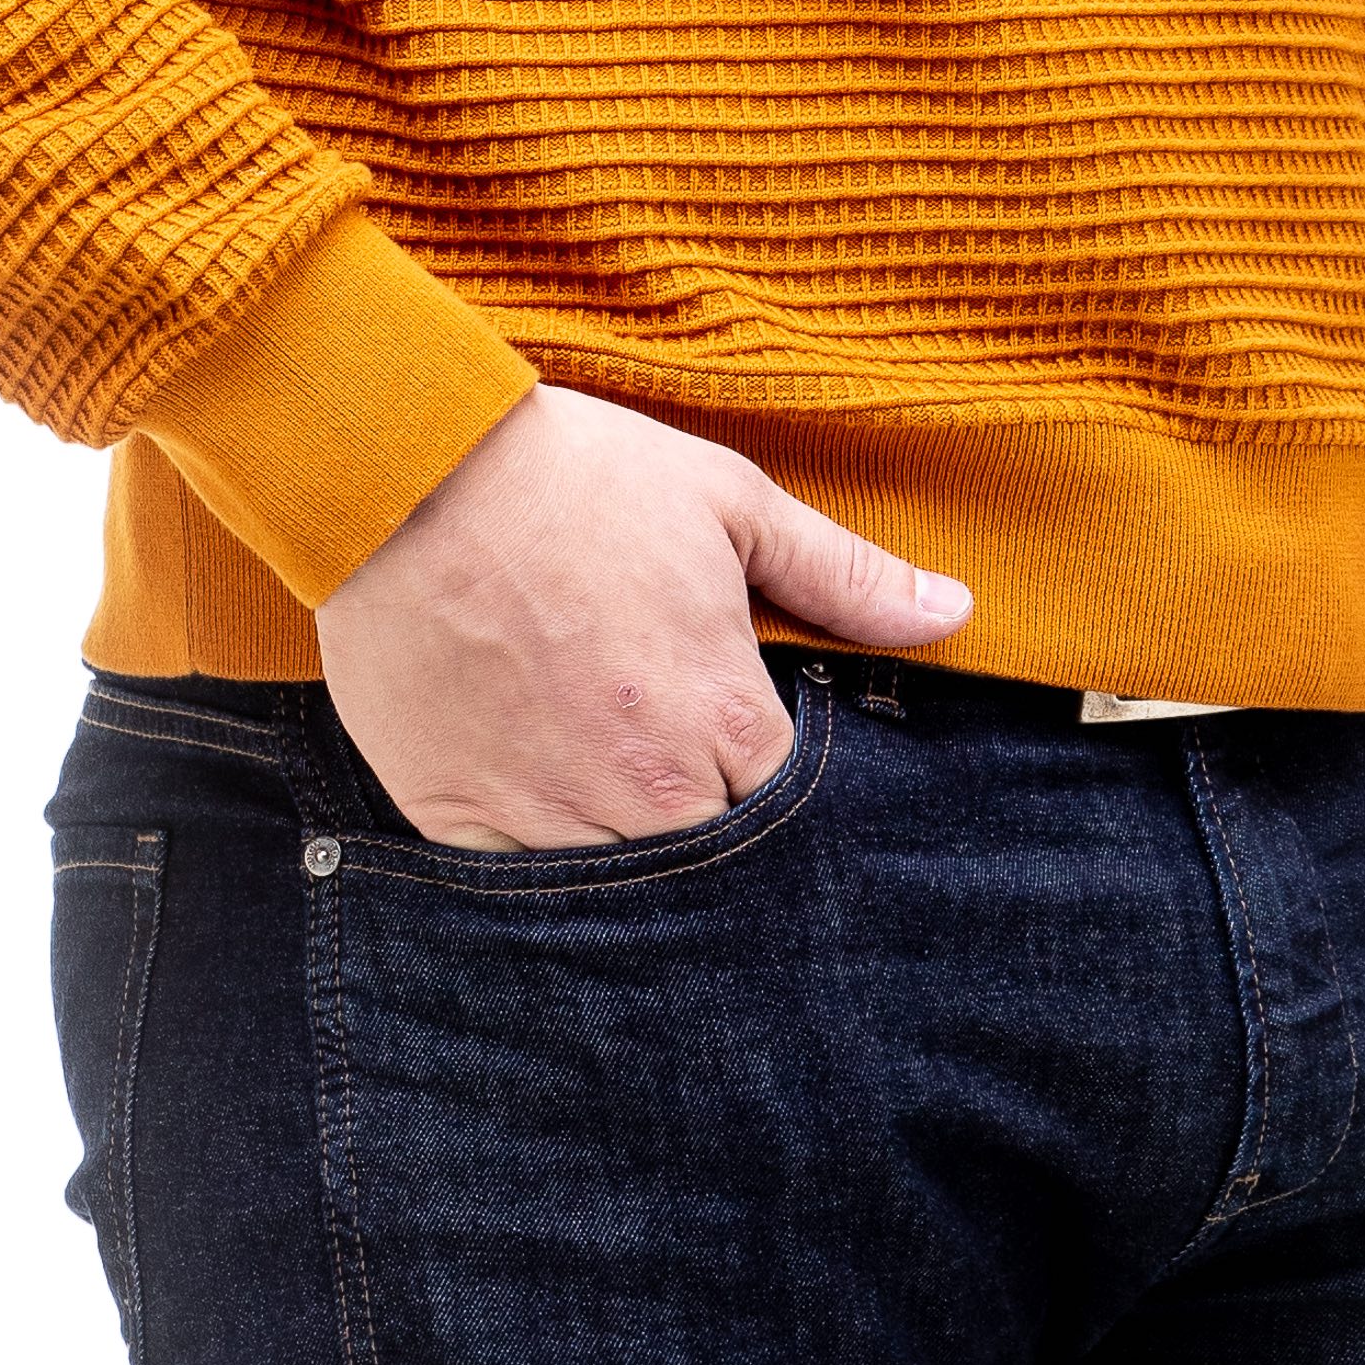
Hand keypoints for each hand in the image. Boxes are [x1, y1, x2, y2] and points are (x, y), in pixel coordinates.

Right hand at [313, 382, 970, 850]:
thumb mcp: (729, 501)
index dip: (790, 798)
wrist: (410, 468)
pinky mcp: (457, 818)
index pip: (796, 815)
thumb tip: (954, 611)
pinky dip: (541, 870)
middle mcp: (640, 788)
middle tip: (693, 783)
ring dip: (636, 865)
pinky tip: (547, 816)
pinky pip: (519, 893)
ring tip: (621, 800)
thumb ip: (844, 574)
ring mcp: (543, 812)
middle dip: (720, 840)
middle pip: (716, 870)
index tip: (765, 762)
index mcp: (720, 716)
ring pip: (622, 897)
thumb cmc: (576, 477)